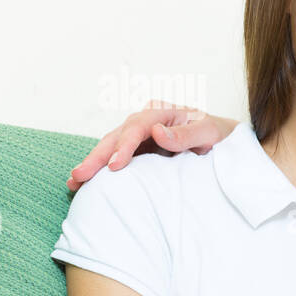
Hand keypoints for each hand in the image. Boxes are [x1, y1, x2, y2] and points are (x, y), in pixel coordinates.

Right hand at [67, 100, 239, 190]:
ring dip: (93, 164)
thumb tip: (156, 132)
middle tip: (79, 175)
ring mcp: (139, 135)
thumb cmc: (216, 134)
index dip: (124, 147)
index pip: (137, 128)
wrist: (221, 139)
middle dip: (97, 157)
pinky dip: (102, 169)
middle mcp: (145, 120)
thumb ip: (185, 134)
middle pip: (116, 137)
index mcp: (160, 112)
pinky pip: (116, 157)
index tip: (115, 166)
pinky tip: (84, 183)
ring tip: (74, 182)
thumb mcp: (208, 132)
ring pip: (111, 147)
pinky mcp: (138, 149)